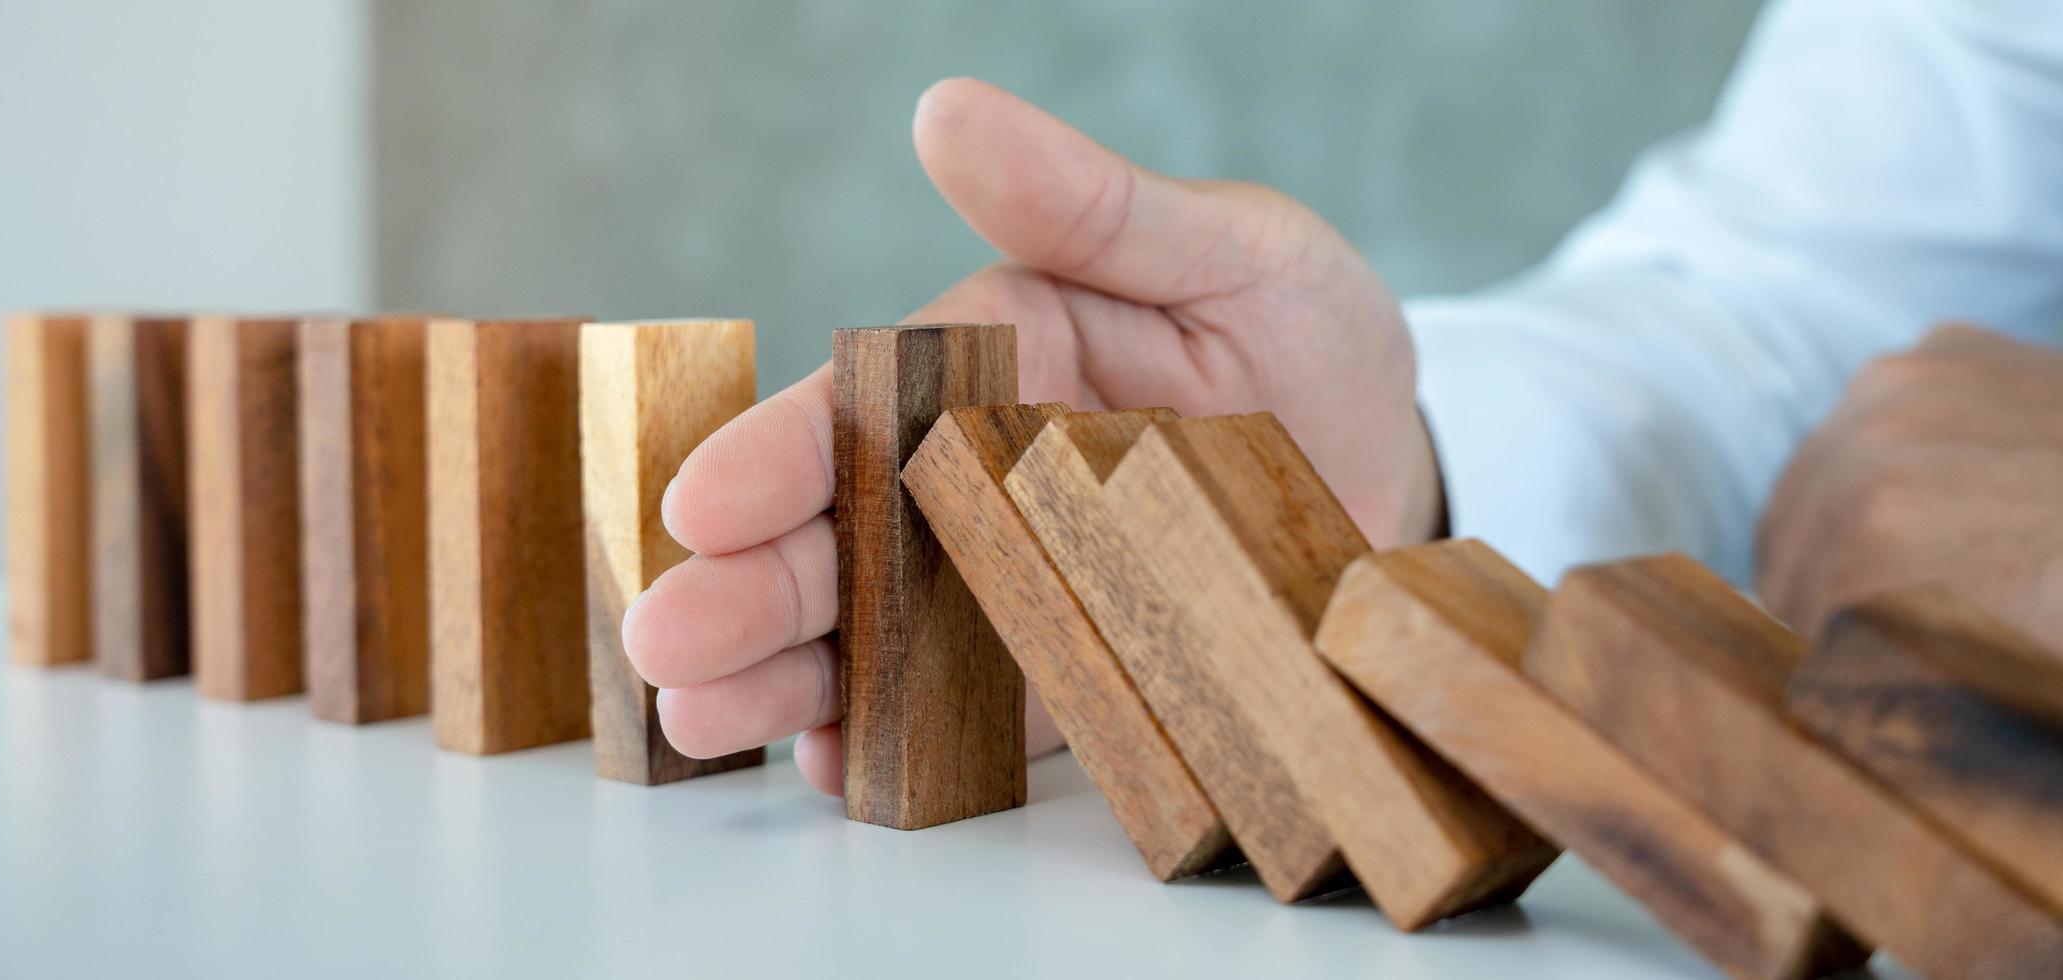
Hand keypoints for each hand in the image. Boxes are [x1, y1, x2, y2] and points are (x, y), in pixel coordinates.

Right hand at [620, 79, 1439, 794]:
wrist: (1394, 468)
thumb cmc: (1303, 334)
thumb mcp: (1223, 248)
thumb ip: (1088, 204)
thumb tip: (947, 112)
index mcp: (995, 360)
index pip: (865, 405)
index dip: (780, 454)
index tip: (702, 503)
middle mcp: (978, 475)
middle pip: (845, 529)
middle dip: (754, 586)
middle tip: (668, 643)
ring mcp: (1010, 581)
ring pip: (877, 627)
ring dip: (792, 672)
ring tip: (709, 719)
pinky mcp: (1058, 669)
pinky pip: (965, 712)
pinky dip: (894, 740)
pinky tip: (828, 762)